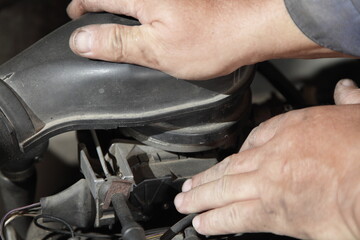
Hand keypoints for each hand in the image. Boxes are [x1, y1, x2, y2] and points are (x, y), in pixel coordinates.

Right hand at [66, 0, 340, 79]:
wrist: (251, 28)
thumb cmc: (212, 40)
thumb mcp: (157, 50)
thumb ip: (117, 43)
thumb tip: (81, 41)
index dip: (82, 7)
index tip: (75, 18)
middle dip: (100, 7)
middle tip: (91, 21)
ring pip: (135, 0)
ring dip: (122, 8)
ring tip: (115, 24)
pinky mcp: (184, 1)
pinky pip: (153, 4)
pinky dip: (143, 12)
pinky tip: (145, 25)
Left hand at [174, 79, 359, 238]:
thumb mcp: (358, 114)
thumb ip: (347, 102)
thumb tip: (346, 90)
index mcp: (290, 130)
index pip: (254, 137)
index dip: (240, 150)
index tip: (231, 159)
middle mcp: (271, 157)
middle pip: (228, 167)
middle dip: (205, 179)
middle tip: (187, 187)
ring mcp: (267, 185)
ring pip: (223, 191)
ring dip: (201, 198)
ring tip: (185, 203)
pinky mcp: (272, 214)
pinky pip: (236, 217)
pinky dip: (216, 221)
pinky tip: (203, 223)